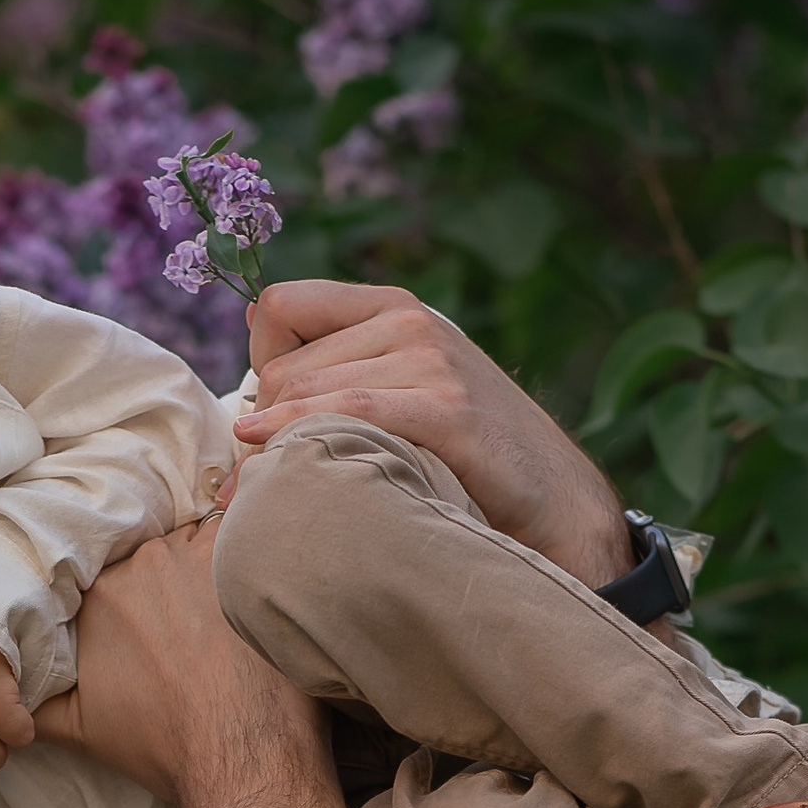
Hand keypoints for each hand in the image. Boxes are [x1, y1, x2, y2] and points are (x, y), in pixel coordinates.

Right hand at [40, 520, 364, 807]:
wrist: (234, 755)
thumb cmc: (161, 745)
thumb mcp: (79, 732)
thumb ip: (36, 704)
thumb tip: (13, 697)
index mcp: (95, 598)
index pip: (107, 578)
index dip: (128, 601)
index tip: (148, 624)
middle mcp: (138, 566)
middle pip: (150, 557)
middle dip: (164, 582)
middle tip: (186, 620)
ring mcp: (191, 556)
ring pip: (192, 540)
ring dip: (202, 562)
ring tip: (218, 602)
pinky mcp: (240, 560)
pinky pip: (238, 526)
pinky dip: (241, 541)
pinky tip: (254, 565)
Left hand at [237, 280, 630, 593]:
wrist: (553, 500)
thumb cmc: (467, 455)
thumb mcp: (405, 388)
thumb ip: (340, 357)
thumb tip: (253, 318)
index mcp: (395, 309)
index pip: (281, 306)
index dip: (260, 361)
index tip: (269, 414)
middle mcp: (412, 322)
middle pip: (284, 364)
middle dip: (264, 421)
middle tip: (268, 474)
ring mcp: (432, 360)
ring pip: (304, 390)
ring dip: (275, 443)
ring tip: (271, 488)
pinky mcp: (447, 408)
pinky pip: (350, 411)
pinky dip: (300, 432)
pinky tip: (271, 454)